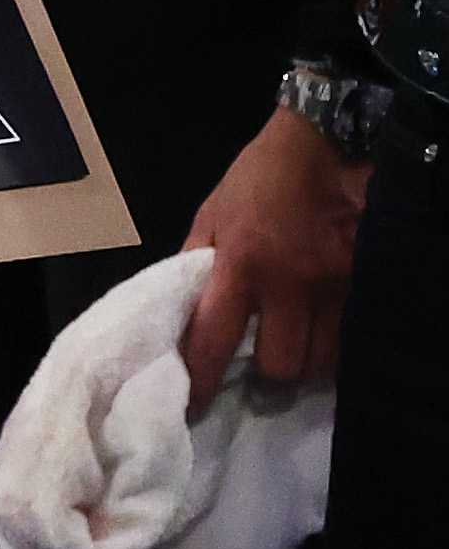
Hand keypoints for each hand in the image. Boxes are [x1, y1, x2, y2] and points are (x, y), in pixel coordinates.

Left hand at [182, 105, 367, 399]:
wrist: (328, 143)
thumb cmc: (259, 179)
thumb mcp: (212, 215)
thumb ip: (196, 264)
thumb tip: (180, 312)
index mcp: (241, 264)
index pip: (216, 339)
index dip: (203, 380)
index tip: (195, 405)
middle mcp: (291, 282)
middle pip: (282, 364)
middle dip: (267, 375)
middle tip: (259, 369)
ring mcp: (337, 284)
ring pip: (324, 359)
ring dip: (305, 364)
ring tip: (293, 353)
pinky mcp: (368, 281)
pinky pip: (353, 337)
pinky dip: (335, 347)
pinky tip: (324, 339)